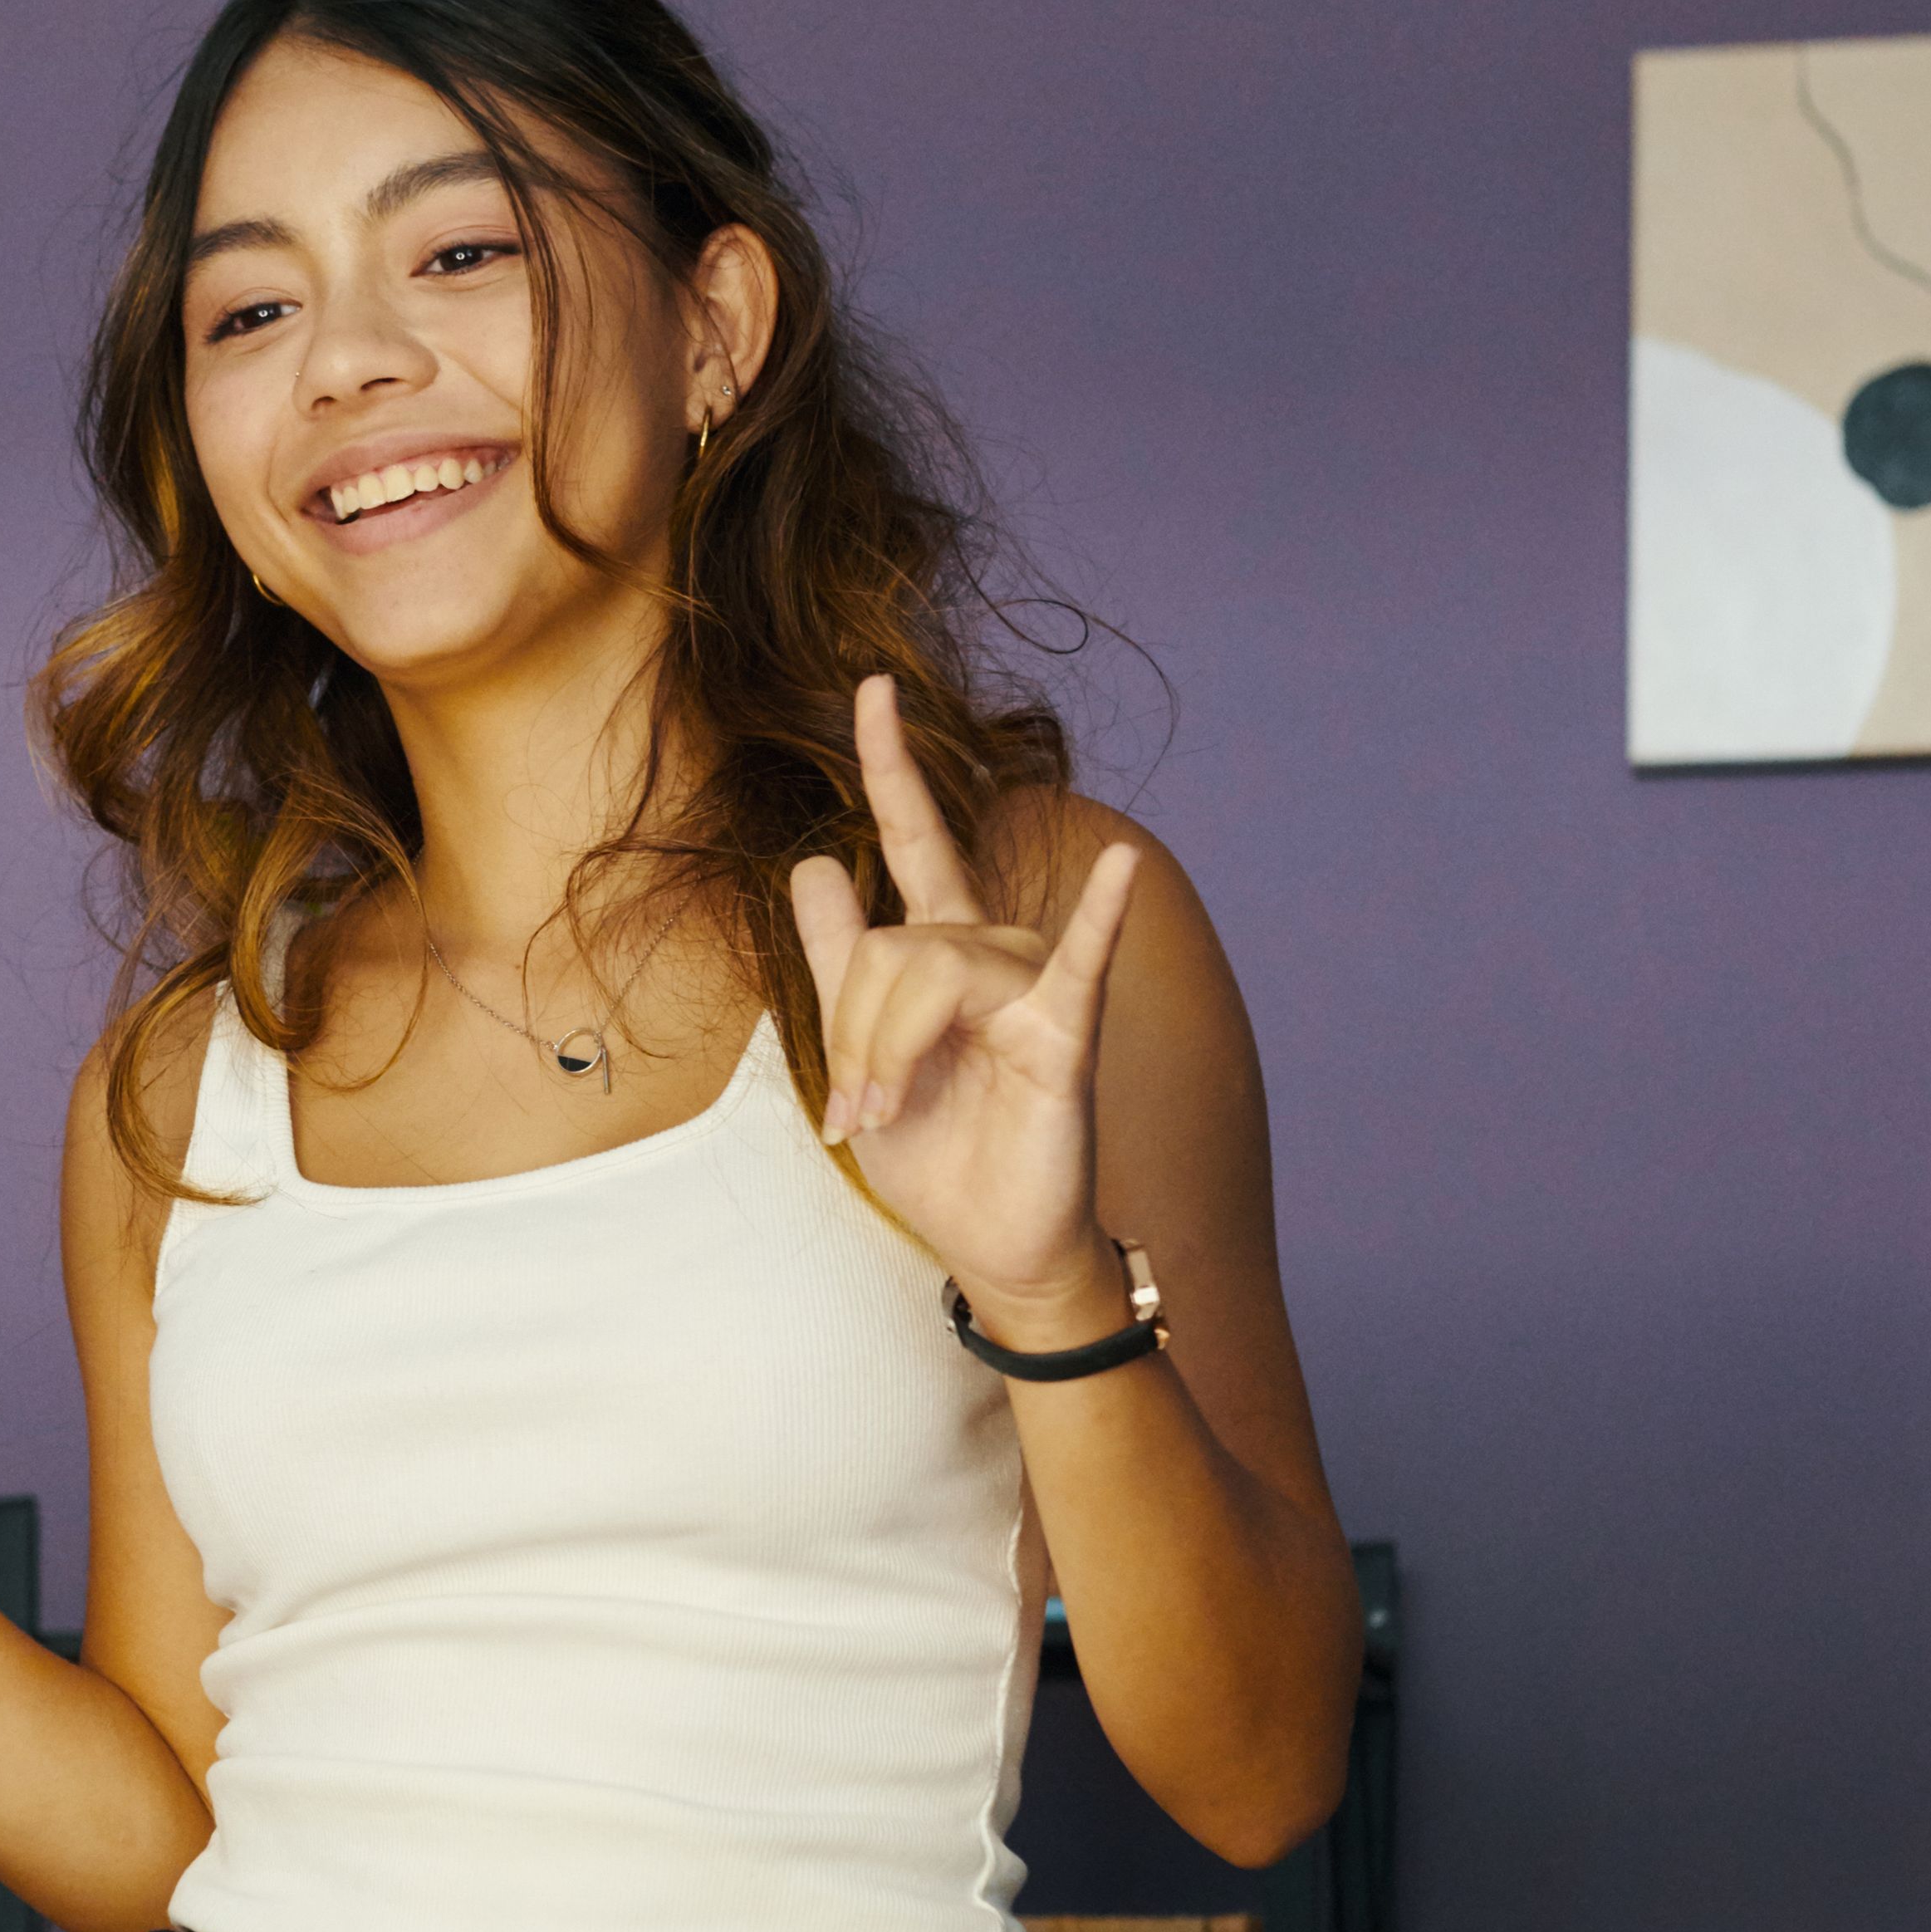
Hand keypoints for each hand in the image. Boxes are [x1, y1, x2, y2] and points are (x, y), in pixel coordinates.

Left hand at [782, 676, 1138, 1340]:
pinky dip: (1101, 915)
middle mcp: (991, 951)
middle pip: (889, 939)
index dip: (891, 766)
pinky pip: (1078, 964)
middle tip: (850, 1111)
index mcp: (940, 948)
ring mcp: (1031, 988)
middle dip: (849, 1031)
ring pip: (925, 968)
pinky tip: (1120, 871)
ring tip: (877, 1118)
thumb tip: (810, 861)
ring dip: (882, 1054)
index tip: (871, 688)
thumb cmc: (936, 1149)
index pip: (913, 838)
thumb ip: (837, 957)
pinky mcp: (1063, 1036)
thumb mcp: (858, 1050)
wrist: (990, 1243)